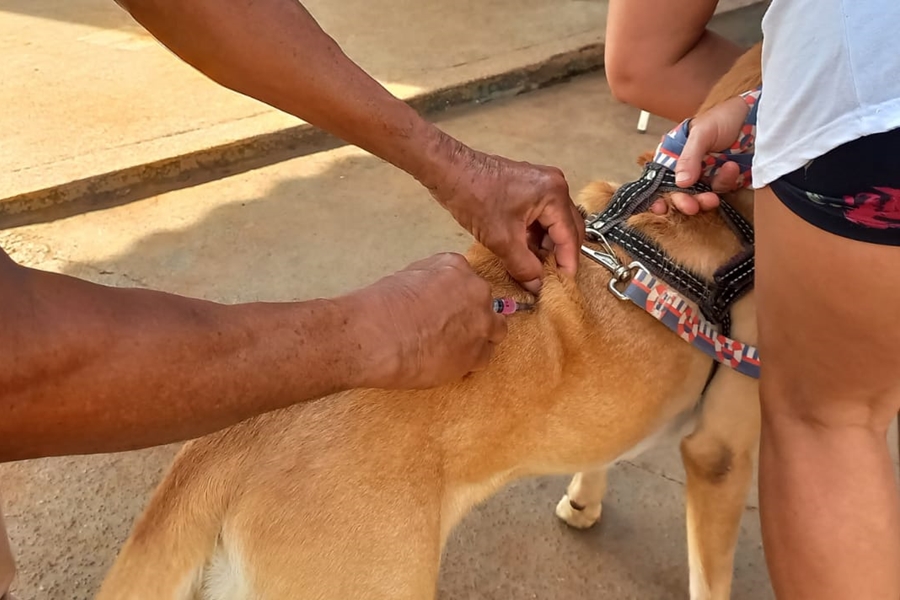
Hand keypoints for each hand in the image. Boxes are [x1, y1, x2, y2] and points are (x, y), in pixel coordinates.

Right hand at [351, 253, 507, 388]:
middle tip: (449, 329)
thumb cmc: (383, 306)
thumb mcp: (408, 275)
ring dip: (478, 339)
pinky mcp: (477, 355)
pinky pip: (484, 358)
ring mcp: (481, 324)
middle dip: (473, 317)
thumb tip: (436, 291)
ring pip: (494, 333)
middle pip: (488, 306)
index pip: (469, 282)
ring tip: (452, 348)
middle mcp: (477, 293)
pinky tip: (448, 362)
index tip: (447, 310)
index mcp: (458, 268)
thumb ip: (433, 279)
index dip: (458, 299)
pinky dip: (469, 361)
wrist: (377, 335)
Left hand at [418, 132, 584, 293]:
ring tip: (534, 266)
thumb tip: (537, 285)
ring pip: (554, 223)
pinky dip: (535, 234)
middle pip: (567, 229)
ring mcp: (542, 184)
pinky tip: (524, 250)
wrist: (449, 172)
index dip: (567, 263)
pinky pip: (541, 216)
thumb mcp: (501, 240)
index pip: (569, 236)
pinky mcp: (528, 187)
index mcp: (554, 195)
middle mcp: (554, 186)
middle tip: (550, 278)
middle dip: (558, 255)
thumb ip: (524, 267)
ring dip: (546, 245)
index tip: (562, 284)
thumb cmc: (473, 195)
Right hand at [651, 93, 752, 214]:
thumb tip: (680, 183)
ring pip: (699, 196)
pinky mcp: (723, 178)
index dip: (657, 195)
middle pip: (679, 193)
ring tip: (716, 186)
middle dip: (684, 202)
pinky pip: (721, 188)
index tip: (659, 207)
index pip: (660, 180)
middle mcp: (687, 167)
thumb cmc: (724, 116)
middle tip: (691, 206)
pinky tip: (732, 167)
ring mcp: (705, 174)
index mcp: (674, 155)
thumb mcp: (702, 133)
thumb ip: (689, 157)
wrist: (756, 115)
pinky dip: (726, 181)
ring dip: (706, 197)